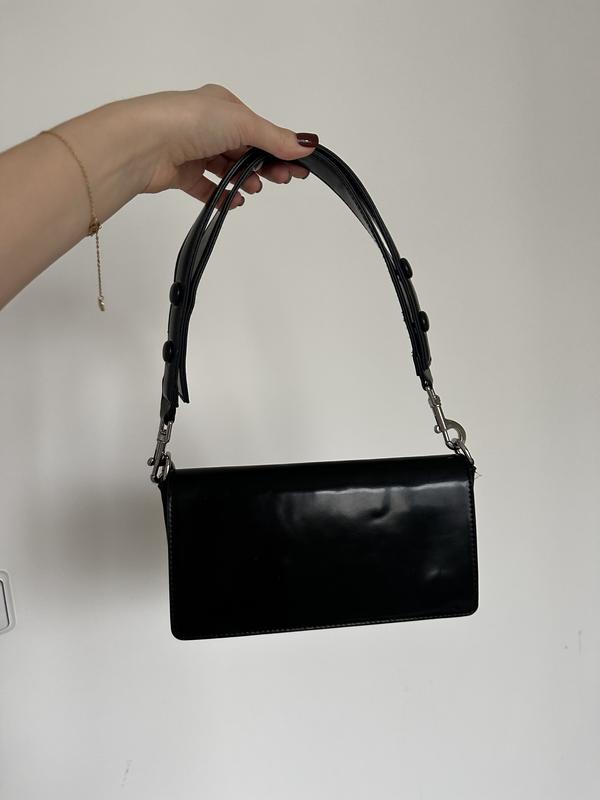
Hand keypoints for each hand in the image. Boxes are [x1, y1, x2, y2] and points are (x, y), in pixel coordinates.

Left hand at [130, 84, 318, 208]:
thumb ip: (275, 138)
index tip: (300, 168)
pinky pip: (207, 188)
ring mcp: (193, 150)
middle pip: (246, 151)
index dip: (280, 149)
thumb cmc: (189, 121)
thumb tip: (307, 144)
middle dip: (266, 166)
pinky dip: (223, 195)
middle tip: (282, 180)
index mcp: (222, 105)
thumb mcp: (242, 124)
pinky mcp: (181, 174)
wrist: (142, 144)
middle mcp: (207, 125)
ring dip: (245, 180)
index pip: (258, 130)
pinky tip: (235, 201)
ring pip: (228, 169)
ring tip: (254, 189)